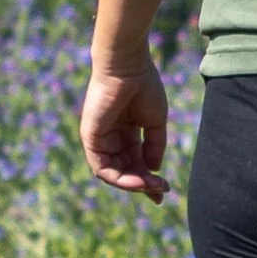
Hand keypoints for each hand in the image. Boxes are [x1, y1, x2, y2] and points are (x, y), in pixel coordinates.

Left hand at [81, 57, 170, 199]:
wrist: (128, 66)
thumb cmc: (143, 86)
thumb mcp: (155, 122)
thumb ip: (154, 146)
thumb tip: (153, 169)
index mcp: (126, 132)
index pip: (135, 162)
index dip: (149, 178)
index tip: (165, 189)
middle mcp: (111, 137)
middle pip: (125, 170)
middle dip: (143, 184)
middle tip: (160, 191)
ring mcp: (99, 139)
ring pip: (113, 173)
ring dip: (132, 184)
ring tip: (150, 187)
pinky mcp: (91, 138)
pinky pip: (101, 167)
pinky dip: (118, 179)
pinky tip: (137, 182)